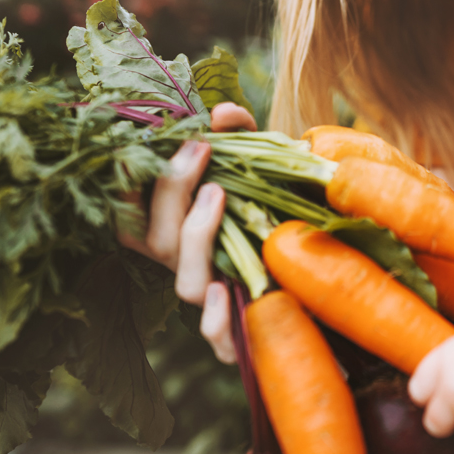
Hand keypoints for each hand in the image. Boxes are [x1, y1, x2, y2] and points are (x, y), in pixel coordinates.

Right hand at [116, 102, 255, 362]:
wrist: (326, 262)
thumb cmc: (279, 208)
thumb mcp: (258, 166)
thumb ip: (241, 135)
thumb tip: (224, 112)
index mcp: (176, 232)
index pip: (128, 212)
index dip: (127, 180)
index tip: (151, 139)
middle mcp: (187, 266)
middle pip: (155, 238)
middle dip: (169, 190)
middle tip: (199, 149)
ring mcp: (212, 299)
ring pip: (184, 283)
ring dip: (195, 236)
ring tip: (217, 194)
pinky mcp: (241, 333)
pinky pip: (217, 340)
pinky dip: (215, 321)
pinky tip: (223, 290)